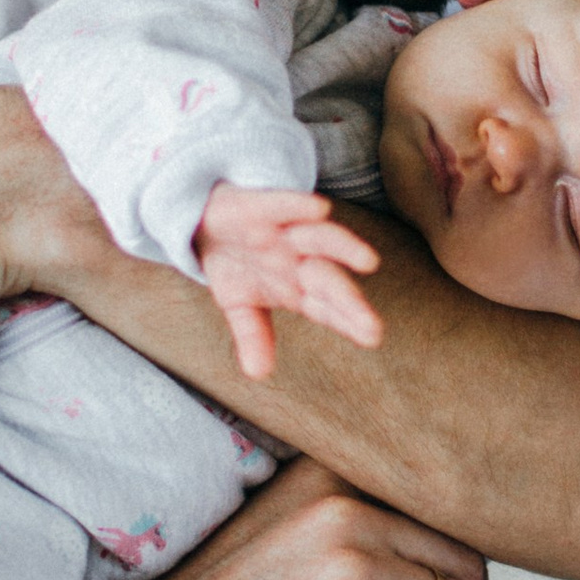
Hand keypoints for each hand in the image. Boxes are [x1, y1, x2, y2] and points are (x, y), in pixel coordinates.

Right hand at [193, 182, 382, 379]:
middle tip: (372, 326)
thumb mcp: (238, 303)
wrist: (207, 218)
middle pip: (329, 280)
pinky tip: (319, 209)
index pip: (328, 308)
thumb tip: (258, 374)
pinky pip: (282, 205)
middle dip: (349, 301)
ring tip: (368, 261)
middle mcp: (299, 258)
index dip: (348, 321)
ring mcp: (284, 231)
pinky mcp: (262, 207)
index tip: (371, 337)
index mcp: (298, 285)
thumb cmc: (236, 262)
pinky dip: (298, 205)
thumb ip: (253, 335)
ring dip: (343, 247)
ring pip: (319, 239)